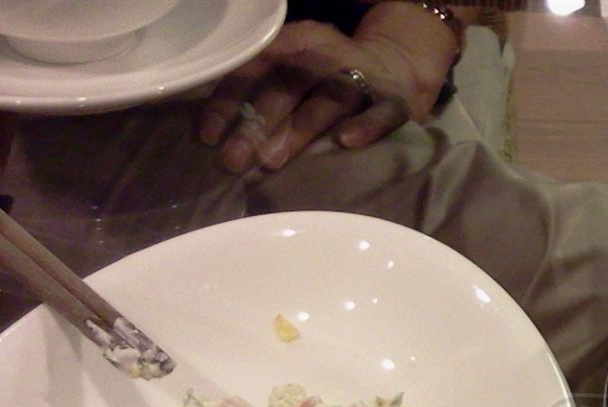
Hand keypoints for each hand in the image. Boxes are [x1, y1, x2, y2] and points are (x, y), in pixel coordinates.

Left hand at [197, 19, 430, 172]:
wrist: (399, 69)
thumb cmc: (330, 78)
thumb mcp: (295, 71)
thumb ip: (262, 92)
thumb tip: (217, 136)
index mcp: (297, 43)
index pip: (255, 66)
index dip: (229, 100)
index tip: (208, 136)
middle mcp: (328, 54)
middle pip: (288, 84)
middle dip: (258, 122)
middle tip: (234, 160)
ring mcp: (364, 76)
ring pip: (328, 99)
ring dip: (298, 129)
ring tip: (270, 161)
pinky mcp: (394, 100)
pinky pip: (381, 111)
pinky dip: (365, 126)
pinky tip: (345, 142)